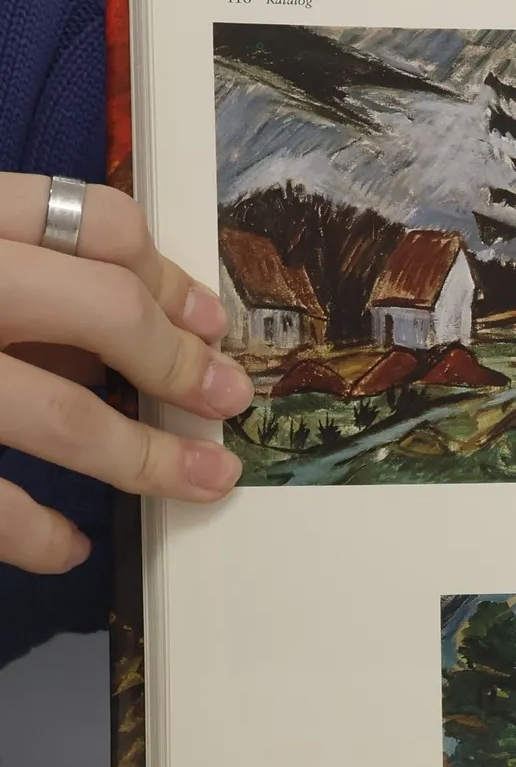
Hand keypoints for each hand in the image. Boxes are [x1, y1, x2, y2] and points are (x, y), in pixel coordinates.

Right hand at [1, 173, 249, 573]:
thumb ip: (35, 282)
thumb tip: (153, 329)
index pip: (91, 220)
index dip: (166, 274)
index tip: (209, 321)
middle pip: (97, 307)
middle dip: (179, 361)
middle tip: (230, 399)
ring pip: (58, 413)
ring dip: (144, 458)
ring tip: (203, 482)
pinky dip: (35, 533)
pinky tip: (70, 546)